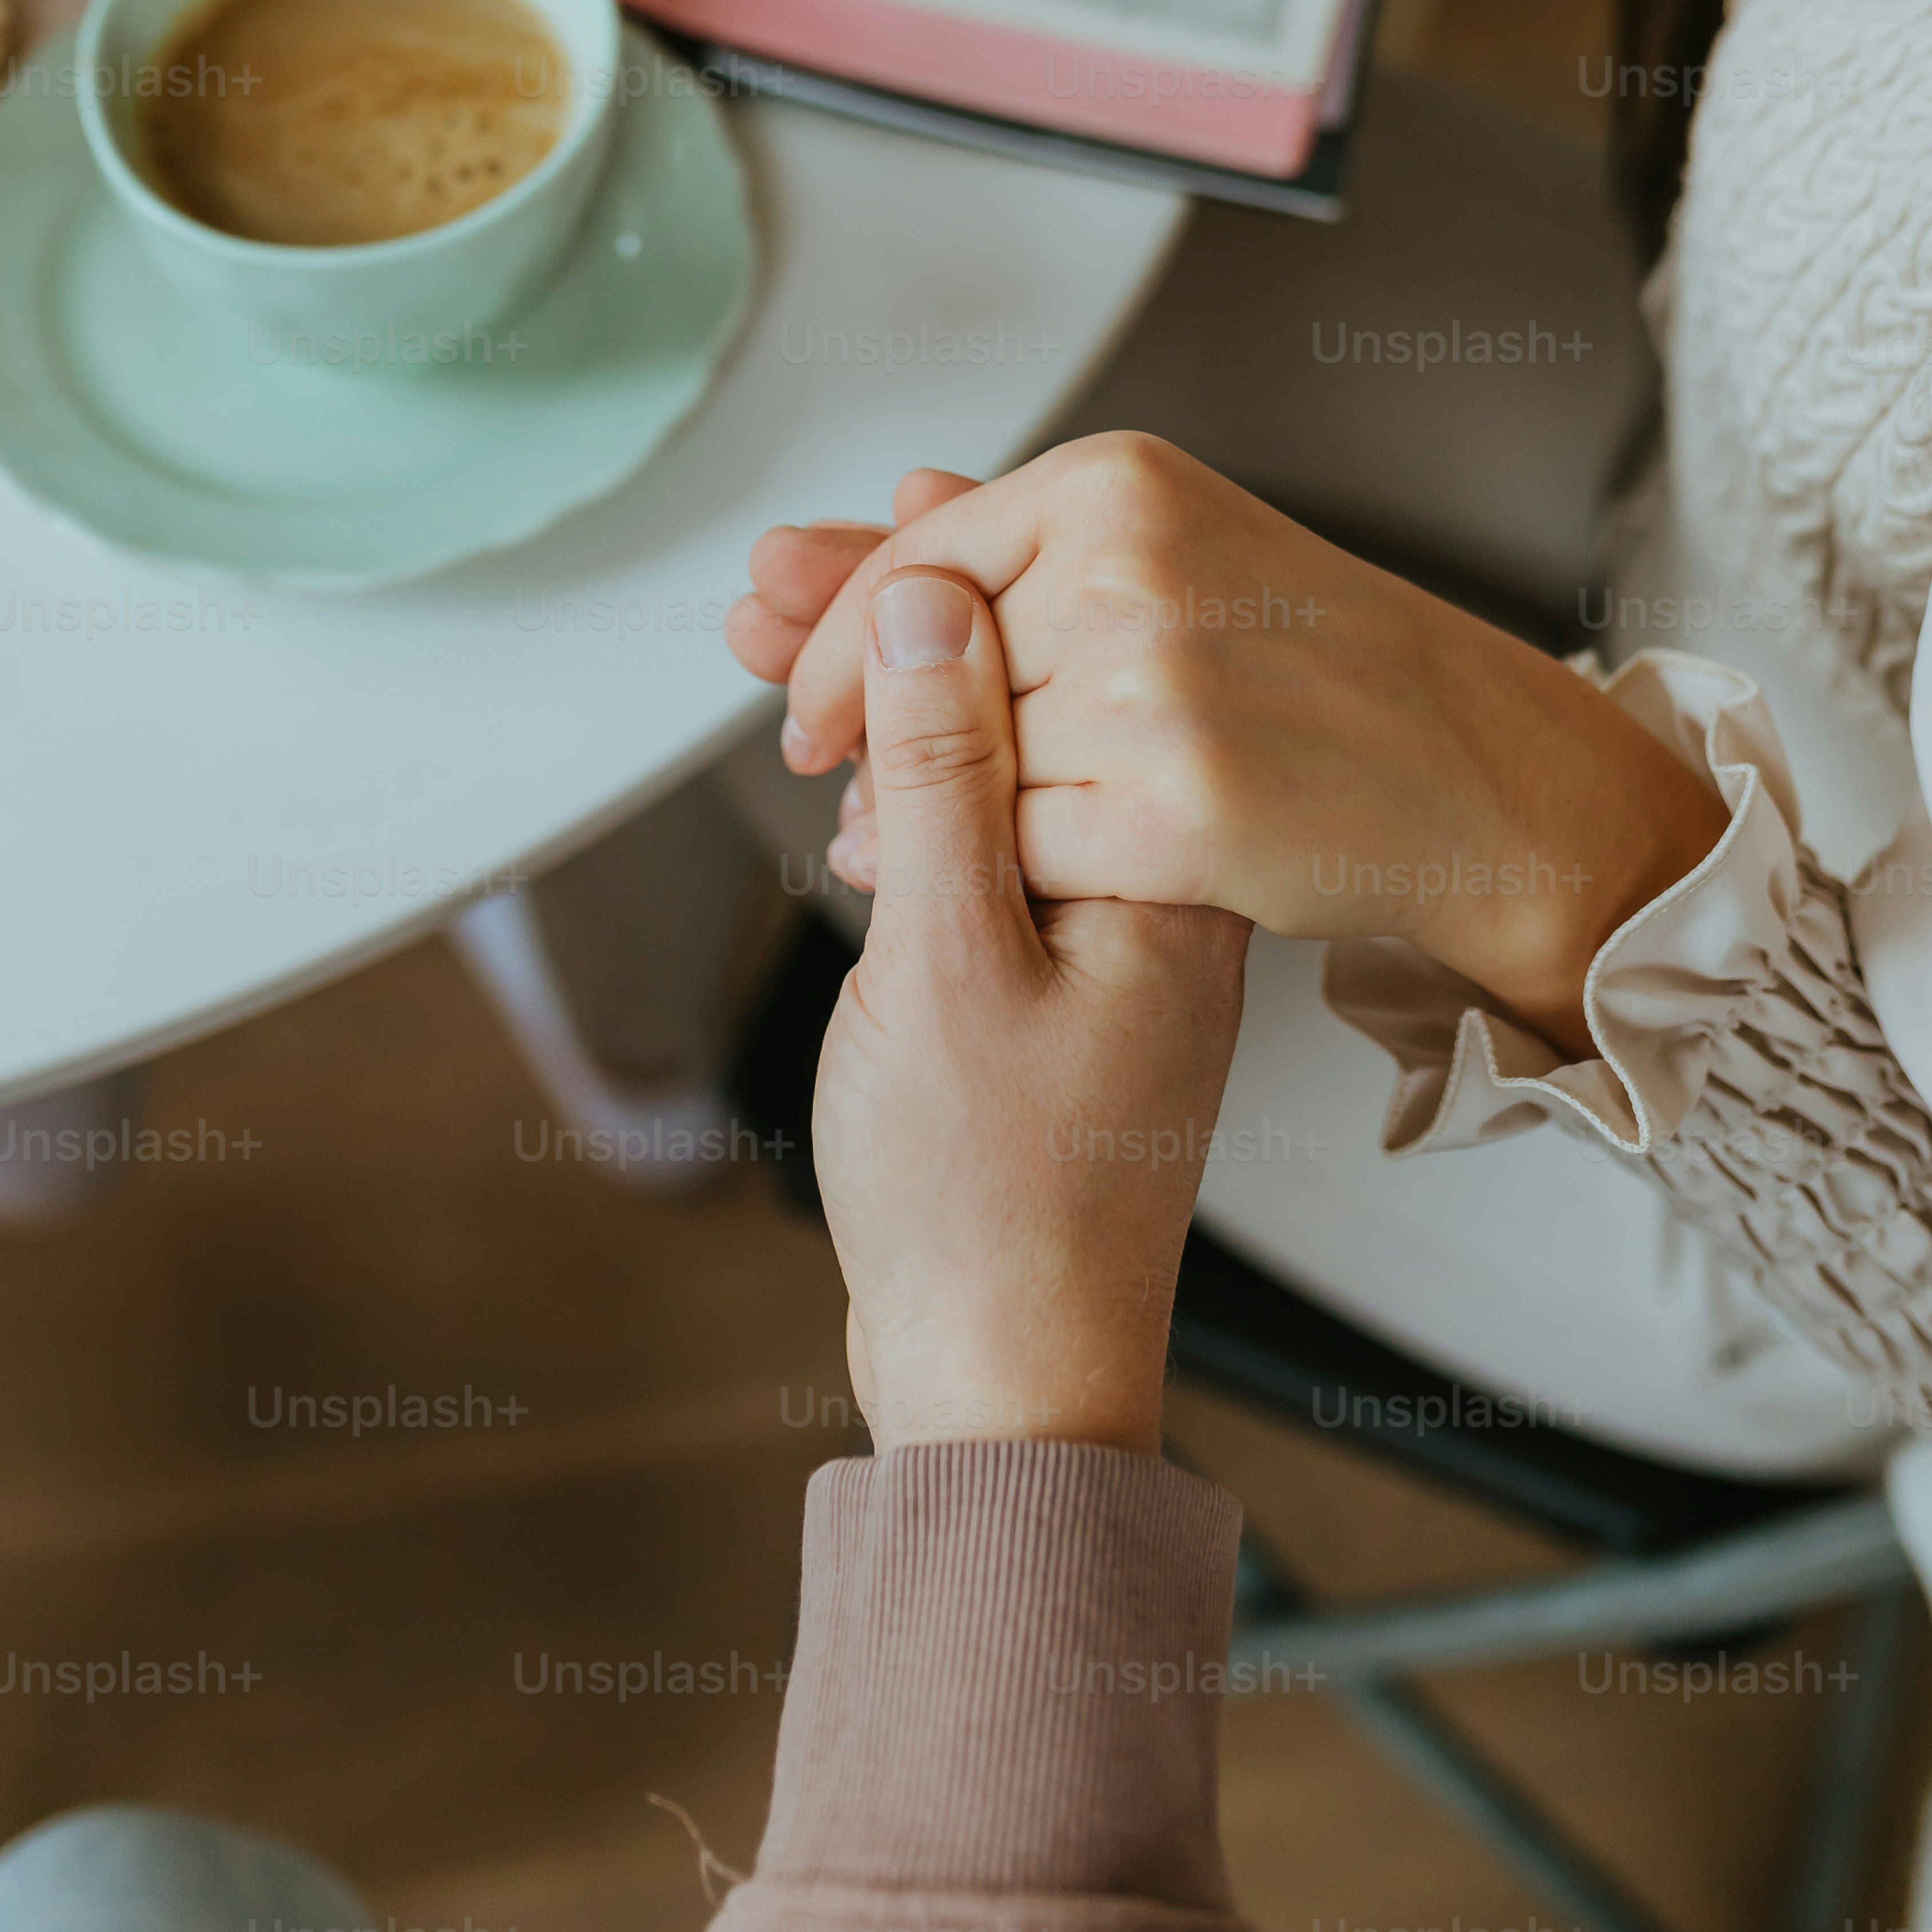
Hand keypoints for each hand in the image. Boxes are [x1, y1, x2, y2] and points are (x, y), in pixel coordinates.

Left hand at [729, 435, 1724, 1060]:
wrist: (1462, 762)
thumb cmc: (1304, 659)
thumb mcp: (1157, 556)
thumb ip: (1000, 548)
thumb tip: (845, 527)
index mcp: (1117, 483)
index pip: (915, 563)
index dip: (836, 642)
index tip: (799, 703)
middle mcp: (1130, 567)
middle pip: (931, 671)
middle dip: (879, 749)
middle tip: (856, 799)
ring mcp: (1157, 687)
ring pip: (970, 767)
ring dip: (933, 824)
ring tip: (961, 851)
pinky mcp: (1182, 809)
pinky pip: (1025, 850)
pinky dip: (1006, 877)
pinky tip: (1017, 886)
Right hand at [811, 561, 1248, 1456]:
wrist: (1010, 1384)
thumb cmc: (991, 1206)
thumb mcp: (944, 957)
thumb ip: (943, 772)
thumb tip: (933, 600)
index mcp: (1163, 862)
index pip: (1056, 661)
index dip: (927, 586)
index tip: (825, 547)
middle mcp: (1147, 879)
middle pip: (1015, 697)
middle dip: (884, 629)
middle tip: (768, 583)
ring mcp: (1095, 929)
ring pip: (983, 764)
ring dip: (881, 701)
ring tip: (774, 639)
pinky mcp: (1045, 976)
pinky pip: (976, 841)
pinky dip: (899, 793)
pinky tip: (846, 764)